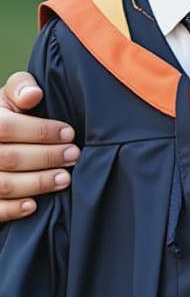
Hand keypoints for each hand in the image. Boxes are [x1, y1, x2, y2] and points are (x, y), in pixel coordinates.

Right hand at [0, 72, 79, 219]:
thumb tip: (34, 94)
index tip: (69, 133)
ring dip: (37, 183)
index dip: (40, 131)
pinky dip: (13, 209)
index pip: (8, 127)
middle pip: (10, 157)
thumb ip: (21, 87)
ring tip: (65, 179)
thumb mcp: (9, 96)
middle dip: (46, 157)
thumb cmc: (7, 114)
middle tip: (74, 156)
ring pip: (4, 184)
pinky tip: (34, 205)